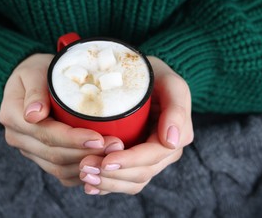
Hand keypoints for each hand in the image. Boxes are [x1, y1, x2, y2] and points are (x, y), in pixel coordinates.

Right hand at [0, 54, 123, 185]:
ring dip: (87, 165)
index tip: (98, 138)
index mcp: (12, 116)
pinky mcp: (39, 157)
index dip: (73, 139)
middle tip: (115, 147)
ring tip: (113, 155)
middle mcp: (17, 137)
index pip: (45, 133)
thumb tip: (33, 114)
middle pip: (54, 154)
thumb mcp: (33, 72)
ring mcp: (28, 149)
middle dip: (86, 153)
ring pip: (58, 168)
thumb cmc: (36, 71)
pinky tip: (100, 166)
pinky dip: (80, 173)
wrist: (31, 79)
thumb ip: (34, 92)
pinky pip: (60, 173)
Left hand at [79, 56, 193, 194]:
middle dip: (113, 175)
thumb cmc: (154, 75)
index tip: (105, 161)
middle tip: (84, 168)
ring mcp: (151, 157)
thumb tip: (171, 141)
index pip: (153, 156)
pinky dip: (108, 186)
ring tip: (84, 176)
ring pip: (132, 181)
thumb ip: (176, 108)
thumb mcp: (171, 84)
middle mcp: (166, 150)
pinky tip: (90, 187)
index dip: (129, 161)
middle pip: (140, 173)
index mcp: (177, 134)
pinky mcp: (137, 159)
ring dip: (108, 183)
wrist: (143, 74)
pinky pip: (126, 180)